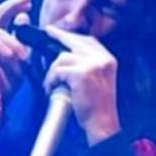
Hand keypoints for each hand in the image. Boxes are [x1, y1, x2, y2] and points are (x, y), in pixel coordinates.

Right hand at [0, 0, 31, 95]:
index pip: (4, 14)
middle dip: (14, 4)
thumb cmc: (7, 80)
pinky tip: (13, 57)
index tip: (29, 1)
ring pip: (0, 32)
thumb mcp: (21, 57)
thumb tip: (23, 16)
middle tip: (28, 0)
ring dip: (15, 44)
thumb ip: (22, 38)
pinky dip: (5, 49)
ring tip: (23, 58)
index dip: (15, 5)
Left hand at [42, 26, 120, 145]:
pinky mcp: (80, 74)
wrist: (102, 123)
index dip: (71, 36)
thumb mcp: (99, 80)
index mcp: (108, 60)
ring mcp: (92, 65)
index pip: (87, 40)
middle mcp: (102, 59)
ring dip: (52, 71)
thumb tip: (67, 54)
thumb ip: (88, 65)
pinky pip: (57, 71)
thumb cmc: (97, 107)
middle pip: (74, 41)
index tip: (58, 32)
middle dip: (58, 35)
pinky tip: (51, 89)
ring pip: (61, 58)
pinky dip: (50, 81)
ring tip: (51, 84)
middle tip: (47, 32)